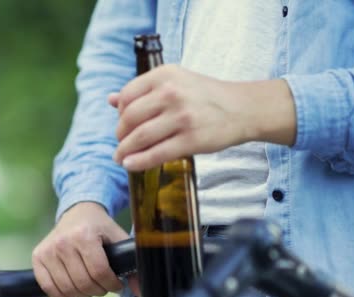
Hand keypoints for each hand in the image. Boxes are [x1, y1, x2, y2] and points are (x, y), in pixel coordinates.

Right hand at [32, 202, 137, 296]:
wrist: (77, 212)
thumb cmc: (99, 227)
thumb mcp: (117, 238)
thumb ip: (131, 263)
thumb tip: (139, 291)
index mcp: (84, 235)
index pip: (99, 272)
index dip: (111, 284)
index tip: (117, 284)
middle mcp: (63, 242)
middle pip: (83, 283)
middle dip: (98, 290)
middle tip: (103, 286)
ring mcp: (48, 250)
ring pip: (67, 288)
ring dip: (82, 295)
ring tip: (90, 288)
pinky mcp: (38, 256)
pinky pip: (48, 287)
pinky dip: (62, 296)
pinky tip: (73, 291)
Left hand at [110, 65, 296, 170]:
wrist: (242, 108)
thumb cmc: (204, 96)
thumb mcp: (174, 82)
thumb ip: (143, 90)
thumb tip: (110, 99)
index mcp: (164, 75)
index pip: (127, 95)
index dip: (120, 113)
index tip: (122, 123)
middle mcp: (172, 93)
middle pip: (130, 117)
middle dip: (120, 134)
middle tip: (121, 142)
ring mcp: (182, 117)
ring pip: (141, 137)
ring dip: (124, 150)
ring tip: (120, 157)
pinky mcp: (192, 139)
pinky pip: (157, 154)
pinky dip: (139, 161)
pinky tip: (130, 164)